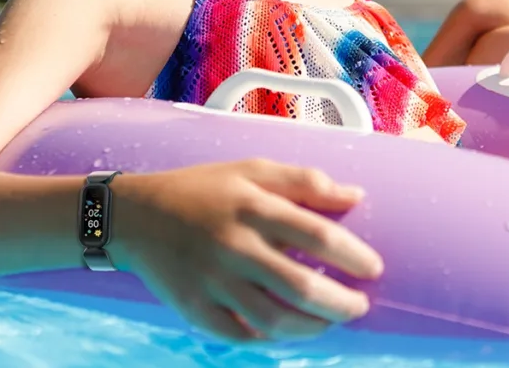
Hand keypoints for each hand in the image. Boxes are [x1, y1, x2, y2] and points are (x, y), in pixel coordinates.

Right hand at [108, 159, 382, 342]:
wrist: (134, 216)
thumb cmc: (201, 188)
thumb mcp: (250, 169)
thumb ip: (304, 180)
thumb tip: (355, 196)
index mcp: (251, 206)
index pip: (317, 235)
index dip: (353, 255)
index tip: (374, 268)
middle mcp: (234, 245)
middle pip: (301, 286)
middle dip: (342, 303)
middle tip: (360, 306)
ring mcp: (212, 281)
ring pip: (275, 319)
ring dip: (313, 327)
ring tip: (330, 323)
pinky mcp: (194, 309)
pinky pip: (241, 334)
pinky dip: (270, 339)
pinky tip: (288, 331)